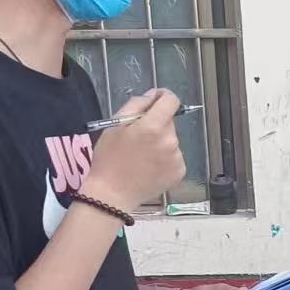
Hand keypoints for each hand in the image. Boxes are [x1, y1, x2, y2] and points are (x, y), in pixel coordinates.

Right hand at [84, 89, 186, 213]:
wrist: (113, 194)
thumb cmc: (109, 157)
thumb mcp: (115, 124)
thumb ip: (136, 105)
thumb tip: (153, 96)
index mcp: (153, 127)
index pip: (171, 100)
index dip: (162, 97)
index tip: (154, 102)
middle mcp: (170, 141)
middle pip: (169, 122)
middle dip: (156, 124)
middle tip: (138, 138)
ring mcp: (177, 158)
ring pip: (171, 140)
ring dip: (160, 142)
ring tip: (142, 156)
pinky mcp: (179, 172)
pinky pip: (174, 156)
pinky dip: (164, 158)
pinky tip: (149, 166)